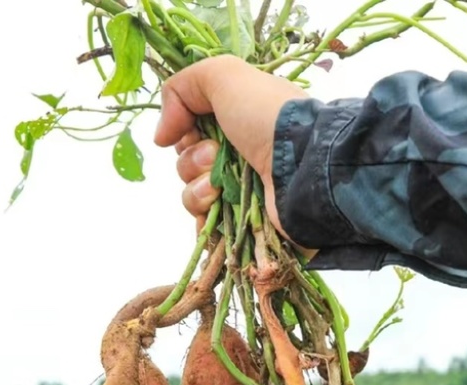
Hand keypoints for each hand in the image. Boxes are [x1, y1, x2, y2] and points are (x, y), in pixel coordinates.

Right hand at [154, 55, 308, 242]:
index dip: (183, 131)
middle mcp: (237, 155)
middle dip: (192, 161)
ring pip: (192, 195)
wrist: (305, 168)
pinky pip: (206, 226)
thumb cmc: (269, 118)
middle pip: (187, 163)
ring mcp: (241, 191)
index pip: (189, 131)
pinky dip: (203, 220)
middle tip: (215, 156)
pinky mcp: (244, 224)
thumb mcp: (225, 76)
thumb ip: (184, 86)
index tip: (191, 130)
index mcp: (235, 121)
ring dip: (197, 190)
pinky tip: (214, 211)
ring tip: (220, 187)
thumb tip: (161, 136)